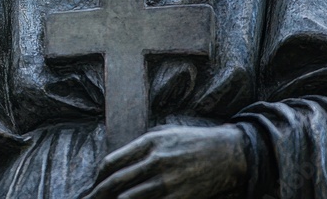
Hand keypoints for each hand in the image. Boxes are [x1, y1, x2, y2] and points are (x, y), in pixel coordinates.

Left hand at [85, 125, 247, 198]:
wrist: (230, 154)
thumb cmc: (195, 141)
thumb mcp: (166, 133)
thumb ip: (142, 145)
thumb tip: (119, 161)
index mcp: (149, 142)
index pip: (112, 161)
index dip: (100, 176)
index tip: (96, 183)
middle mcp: (155, 160)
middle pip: (116, 182)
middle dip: (98, 194)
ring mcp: (167, 181)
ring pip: (128, 198)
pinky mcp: (178, 196)